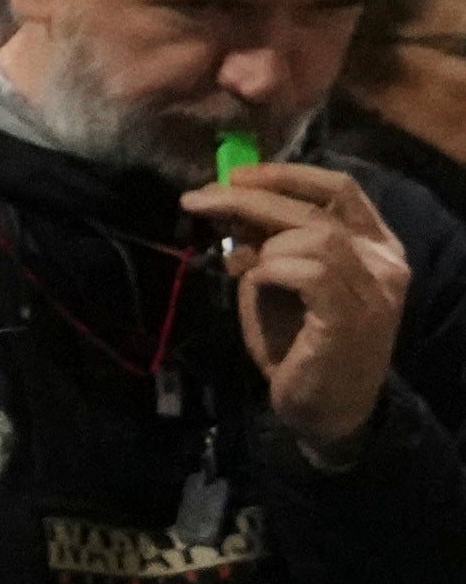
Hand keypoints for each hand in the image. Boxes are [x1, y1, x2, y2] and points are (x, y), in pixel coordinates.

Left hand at [193, 159, 409, 455]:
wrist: (325, 409)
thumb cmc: (300, 347)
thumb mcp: (277, 287)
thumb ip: (266, 249)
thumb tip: (230, 213)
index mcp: (375, 245)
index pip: (340, 189)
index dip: (287, 174)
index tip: (237, 174)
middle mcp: (384, 262)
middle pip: (318, 209)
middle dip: (250, 198)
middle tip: (199, 198)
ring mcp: (375, 289)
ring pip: (315, 236)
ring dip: (264, 245)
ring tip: (242, 267)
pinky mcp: (351, 317)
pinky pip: (309, 272)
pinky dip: (272, 271)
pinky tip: (256, 284)